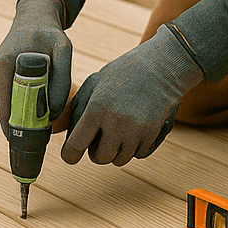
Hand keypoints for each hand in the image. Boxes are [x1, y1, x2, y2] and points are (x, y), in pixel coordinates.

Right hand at [0, 0, 72, 137]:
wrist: (34, 19)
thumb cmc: (49, 33)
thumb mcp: (63, 49)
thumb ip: (62, 80)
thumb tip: (53, 114)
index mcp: (1, 68)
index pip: (5, 113)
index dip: (21, 131)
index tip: (39, 139)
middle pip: (5, 115)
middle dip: (24, 126)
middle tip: (47, 131)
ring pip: (5, 110)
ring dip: (22, 116)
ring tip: (45, 112)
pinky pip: (7, 102)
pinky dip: (20, 107)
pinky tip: (36, 102)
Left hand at [62, 26, 203, 166]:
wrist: (161, 67)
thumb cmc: (123, 73)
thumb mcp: (94, 83)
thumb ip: (78, 108)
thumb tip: (66, 133)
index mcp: (96, 109)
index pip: (75, 147)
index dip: (70, 154)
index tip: (71, 154)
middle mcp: (115, 123)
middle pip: (99, 159)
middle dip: (97, 151)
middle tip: (100, 136)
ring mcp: (136, 131)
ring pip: (119, 160)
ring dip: (116, 150)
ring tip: (119, 128)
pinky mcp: (152, 135)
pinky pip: (138, 155)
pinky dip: (134, 147)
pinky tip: (135, 128)